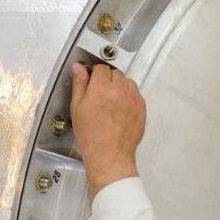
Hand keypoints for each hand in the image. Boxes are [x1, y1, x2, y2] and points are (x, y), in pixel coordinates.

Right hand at [70, 62, 145, 194]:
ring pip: (127, 82)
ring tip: (112, 102)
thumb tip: (78, 66)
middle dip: (108, 80)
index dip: (95, 74)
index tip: (92, 82)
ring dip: (120, 86)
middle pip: (115, 73)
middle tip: (101, 94)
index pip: (101, 68)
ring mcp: (133, 98)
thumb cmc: (91, 134)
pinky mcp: (141, 107)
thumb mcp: (77, 107)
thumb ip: (80, 84)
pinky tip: (121, 108)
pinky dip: (129, 96)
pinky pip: (136, 94)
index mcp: (101, 87)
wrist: (109, 153)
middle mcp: (119, 89)